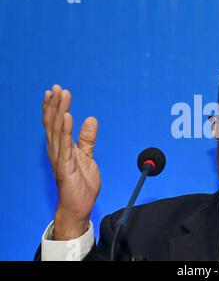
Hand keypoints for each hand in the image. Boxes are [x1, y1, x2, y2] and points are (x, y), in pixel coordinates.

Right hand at [42, 85, 100, 239]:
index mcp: (62, 147)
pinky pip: (64, 146)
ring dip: (58, 111)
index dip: (55, 107)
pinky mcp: (65, 167)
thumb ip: (87, 139)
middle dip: (54, 104)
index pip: (56, 123)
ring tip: (60, 95)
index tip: (57, 90)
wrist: (79, 206)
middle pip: (53, 123)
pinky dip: (65, 130)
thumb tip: (90, 119)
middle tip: (57, 87)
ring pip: (56, 131)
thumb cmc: (81, 183)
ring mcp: (60, 158)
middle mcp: (57, 151)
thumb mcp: (87, 156)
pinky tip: (66, 117)